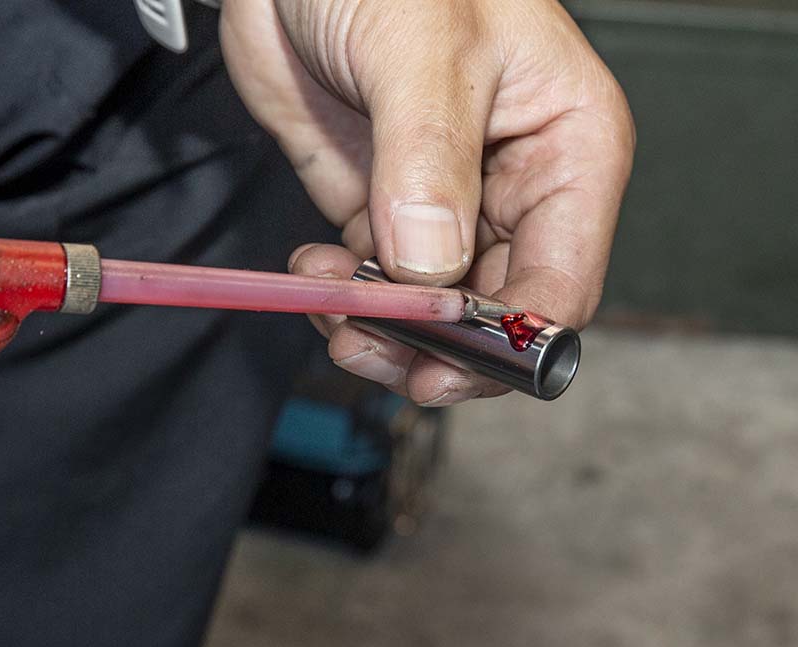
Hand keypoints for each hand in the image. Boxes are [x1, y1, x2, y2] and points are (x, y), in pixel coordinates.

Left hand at [221, 0, 633, 404]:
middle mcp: (512, 185)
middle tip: (368, 347)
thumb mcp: (422, 48)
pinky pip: (373, 281)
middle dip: (433, 341)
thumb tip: (434, 265)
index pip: (563, 279)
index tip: (445, 364)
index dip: (509, 338)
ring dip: (380, 326)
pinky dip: (343, 297)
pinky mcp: (380, 206)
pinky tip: (313, 273)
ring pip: (432, 307)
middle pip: (495, 310)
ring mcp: (442, 203)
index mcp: (566, 145)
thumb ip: (430, 161)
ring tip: (330, 305)